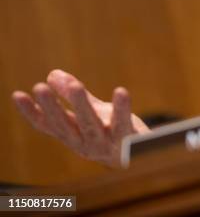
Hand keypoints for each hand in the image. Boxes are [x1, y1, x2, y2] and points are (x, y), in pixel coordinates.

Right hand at [12, 69, 149, 167]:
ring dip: (81, 106)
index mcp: (75, 136)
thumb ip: (75, 96)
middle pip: (66, 126)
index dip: (32, 112)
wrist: (148, 157)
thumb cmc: (116, 133)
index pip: (49, 126)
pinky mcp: (129, 142)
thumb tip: (52, 74)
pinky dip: (122, 109)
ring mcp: (107, 145)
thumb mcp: (94, 113)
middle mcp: (86, 144)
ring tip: (75, 84)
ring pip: (91, 126)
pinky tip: (121, 91)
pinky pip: (125, 125)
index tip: (17, 95)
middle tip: (40, 87)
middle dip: (53, 107)